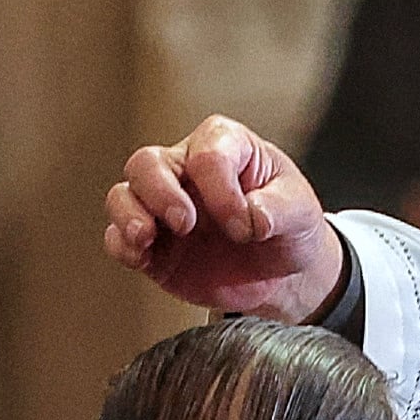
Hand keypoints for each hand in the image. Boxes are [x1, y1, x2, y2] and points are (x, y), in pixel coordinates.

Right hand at [103, 117, 344, 320]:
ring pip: (123, 194)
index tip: (245, 228)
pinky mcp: (151, 245)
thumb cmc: (288, 225)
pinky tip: (141, 258)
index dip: (222, 192)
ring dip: (129, 215)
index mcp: (224, 146)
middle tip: (186, 224)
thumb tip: (254, 216)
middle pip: (147, 163)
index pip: (207, 155)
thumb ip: (282, 209)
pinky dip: (122, 245)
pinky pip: (117, 237)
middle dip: (161, 192)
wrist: (279, 272)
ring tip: (146, 238)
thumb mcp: (302, 212)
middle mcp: (186, 170)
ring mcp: (163, 207)